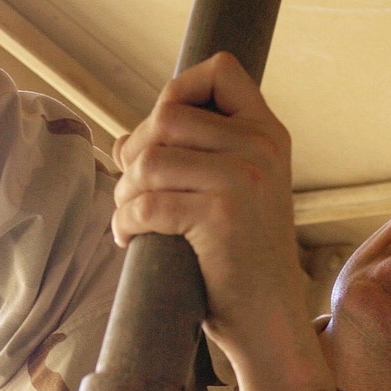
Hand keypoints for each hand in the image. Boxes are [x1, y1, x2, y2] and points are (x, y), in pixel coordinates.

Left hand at [112, 53, 334, 390]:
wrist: (270, 320)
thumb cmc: (241, 259)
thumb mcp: (235, 193)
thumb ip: (195, 157)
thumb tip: (120, 140)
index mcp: (269, 133)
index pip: (221, 71)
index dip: (178, 90)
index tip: (160, 134)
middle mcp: (262, 146)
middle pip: (168, 115)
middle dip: (134, 152)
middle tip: (131, 191)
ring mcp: (244, 179)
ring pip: (150, 159)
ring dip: (123, 192)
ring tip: (128, 217)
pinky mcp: (220, 215)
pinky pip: (147, 202)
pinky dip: (124, 222)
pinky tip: (128, 239)